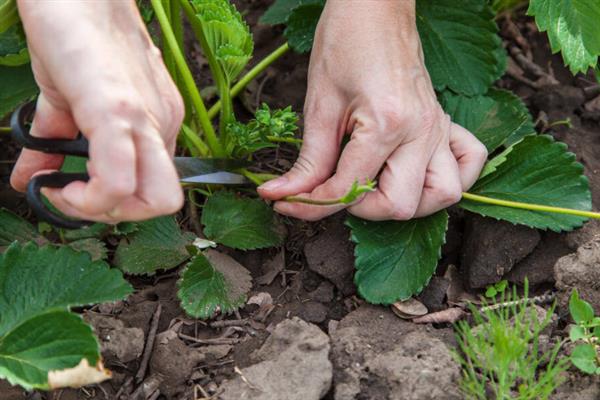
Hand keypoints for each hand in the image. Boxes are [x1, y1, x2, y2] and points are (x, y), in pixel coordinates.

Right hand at [11, 0, 183, 222]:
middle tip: (73, 196)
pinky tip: (56, 182)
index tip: (73, 190)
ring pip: (154, 200)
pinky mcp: (117, 109)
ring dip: (101, 211)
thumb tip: (30, 179)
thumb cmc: (76, 37)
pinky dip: (88, 197)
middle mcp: (162, 124)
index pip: (156, 187)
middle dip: (115, 214)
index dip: (115, 202)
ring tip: (61, 188)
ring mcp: (146, 118)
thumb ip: (56, 142)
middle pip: (164, 202)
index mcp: (158, 123)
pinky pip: (118, 179)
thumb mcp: (68, 100)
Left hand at [258, 0, 486, 220]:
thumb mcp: (319, 104)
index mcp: (387, 123)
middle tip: (336, 189)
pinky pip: (469, 163)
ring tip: (377, 187)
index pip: (350, 187)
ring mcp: (439, 127)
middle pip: (402, 205)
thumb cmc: (345, 42)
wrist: (374, 7)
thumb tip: (283, 194)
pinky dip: (447, 179)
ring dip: (407, 202)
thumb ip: (309, 159)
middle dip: (362, 209)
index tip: (288, 202)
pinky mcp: (445, 123)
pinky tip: (418, 174)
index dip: (314, 203)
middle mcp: (422, 131)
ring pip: (443, 195)